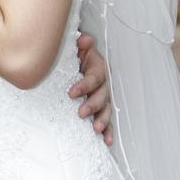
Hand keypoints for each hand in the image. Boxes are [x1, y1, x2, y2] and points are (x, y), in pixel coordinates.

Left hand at [70, 32, 112, 146]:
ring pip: (106, 108)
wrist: (76, 61)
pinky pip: (107, 119)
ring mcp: (103, 96)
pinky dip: (108, 130)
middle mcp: (104, 83)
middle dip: (93, 105)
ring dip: (102, 119)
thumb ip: (80, 44)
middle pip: (102, 95)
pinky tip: (107, 140)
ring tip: (95, 129)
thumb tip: (84, 40)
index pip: (94, 77)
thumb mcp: (76, 47)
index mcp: (98, 67)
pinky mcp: (101, 107)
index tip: (71, 93)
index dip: (84, 85)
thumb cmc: (76, 55)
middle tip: (81, 112)